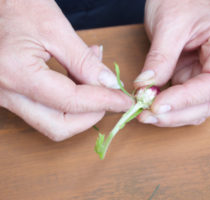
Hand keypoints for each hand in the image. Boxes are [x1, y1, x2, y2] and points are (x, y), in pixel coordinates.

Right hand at [0, 0, 131, 140]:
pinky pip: (45, 110)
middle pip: (59, 126)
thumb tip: (109, 85)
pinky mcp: (12, 96)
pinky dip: (69, 102)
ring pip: (53, 123)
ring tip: (95, 79)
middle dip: (91, 116)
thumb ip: (84, 61)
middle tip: (110, 97)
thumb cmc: (16, 5)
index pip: (71, 101)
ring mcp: (6, 98)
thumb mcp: (55, 28)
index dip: (103, 102)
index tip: (123, 100)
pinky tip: (80, 79)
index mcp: (16, 73)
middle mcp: (6, 94)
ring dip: (81, 109)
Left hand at [135, 0, 209, 126]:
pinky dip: (171, 109)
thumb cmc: (180, 1)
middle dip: (177, 113)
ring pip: (199, 108)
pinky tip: (152, 109)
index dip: (186, 99)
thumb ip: (160, 58)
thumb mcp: (168, 25)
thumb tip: (145, 87)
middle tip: (147, 115)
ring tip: (146, 115)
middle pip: (209, 101)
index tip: (157, 104)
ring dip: (173, 116)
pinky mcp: (197, 79)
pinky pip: (188, 103)